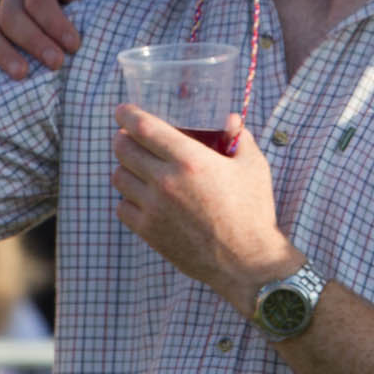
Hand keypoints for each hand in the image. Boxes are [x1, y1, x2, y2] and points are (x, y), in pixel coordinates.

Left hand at [109, 106, 297, 307]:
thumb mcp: (254, 167)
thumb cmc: (253, 211)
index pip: (145, 128)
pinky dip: (128, 198)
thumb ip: (240, 138)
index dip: (128, 115)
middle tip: (127, 137)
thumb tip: (230, 119)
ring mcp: (154, 208)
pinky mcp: (149, 232)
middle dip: (123, 138)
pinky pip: (122, 207)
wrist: (247, 262)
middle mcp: (166, 181)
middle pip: (124, 149)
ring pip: (119, 177)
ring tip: (136, 167)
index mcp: (190, 160)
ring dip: (124, 167)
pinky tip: (141, 197)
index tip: (122, 110)